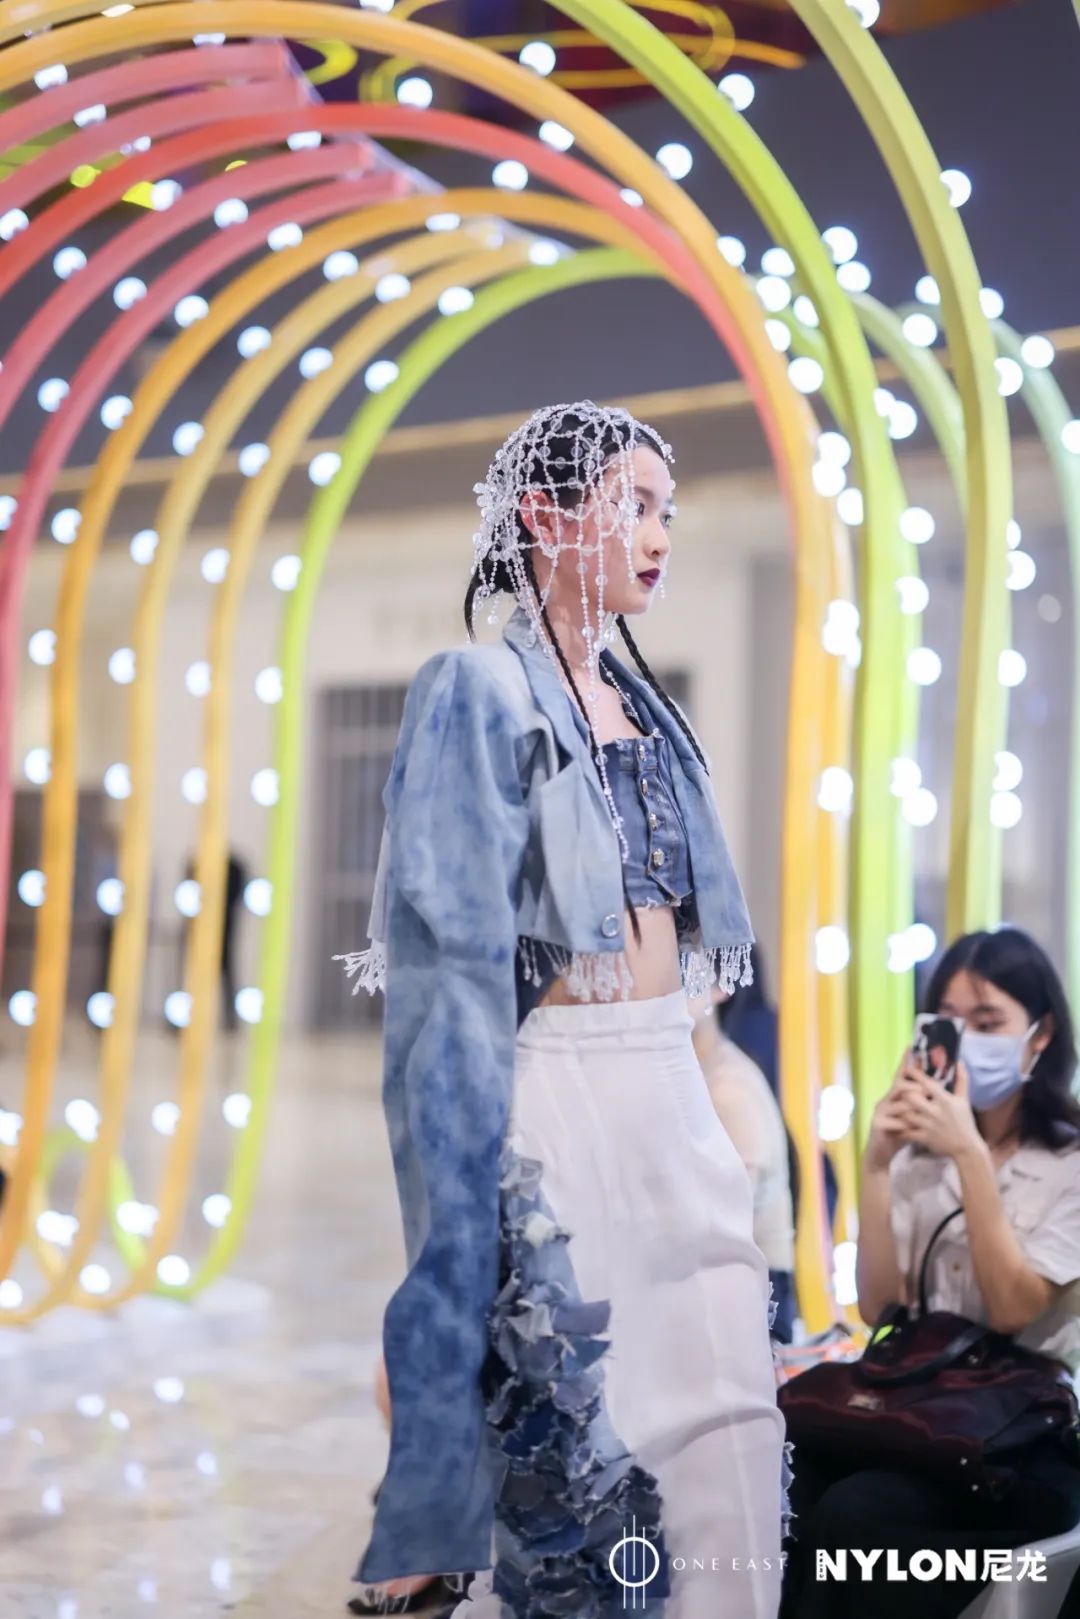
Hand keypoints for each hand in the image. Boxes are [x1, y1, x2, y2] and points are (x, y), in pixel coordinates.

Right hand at [865, 1054, 921, 1170]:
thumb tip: (936, 1091)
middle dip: (915, 1086)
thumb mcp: (912, 1118)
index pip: (900, 1075)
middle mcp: (885, 1100)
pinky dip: (906, 1123)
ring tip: (924, 1109)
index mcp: (895, 1096)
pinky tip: (914, 1127)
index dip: (906, 1062)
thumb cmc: (899, 1134)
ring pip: (898, 1102)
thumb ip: (920, 1104)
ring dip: (913, 1106)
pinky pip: (894, 1120)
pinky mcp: (877, 1124)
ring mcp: (880, 1111)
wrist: (881, 1154)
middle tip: (928, 1091)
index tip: (911, 1046)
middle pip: (900, 1085)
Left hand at [890, 1059, 983, 1160]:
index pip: (927, 1083)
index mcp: (945, 1100)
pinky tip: (898, 1123)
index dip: (915, 1074)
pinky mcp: (924, 1138)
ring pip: (906, 1114)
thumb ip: (962, 1080)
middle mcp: (935, 1112)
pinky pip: (907, 1131)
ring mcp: (929, 1126)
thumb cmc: (965, 1121)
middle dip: (904, 1093)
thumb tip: (959, 1061)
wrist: (967, 1148)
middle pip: (912, 1098)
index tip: (908, 1069)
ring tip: (897, 1105)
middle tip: (900, 1090)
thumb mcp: (964, 1100)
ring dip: (900, 1109)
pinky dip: (901, 1127)